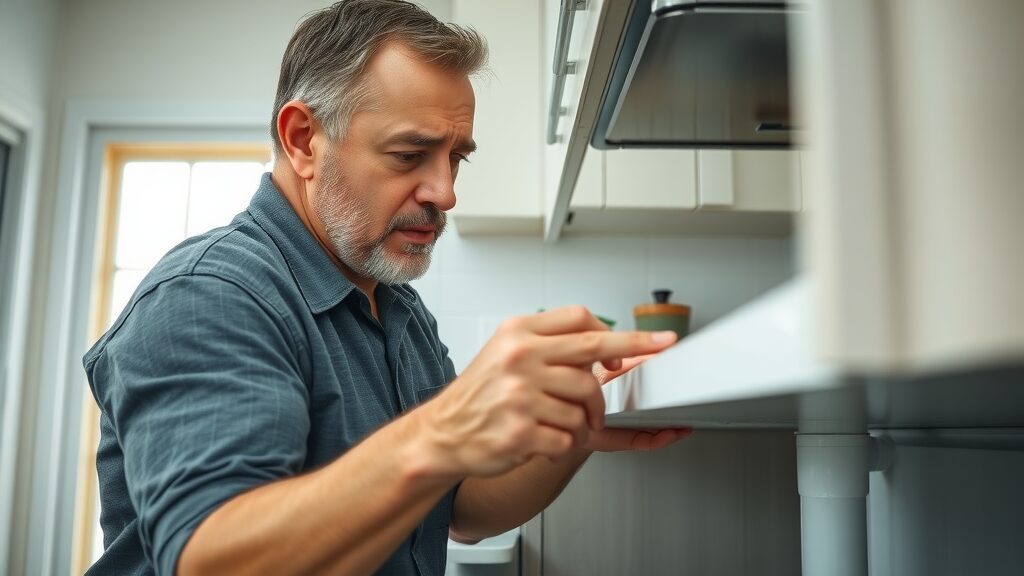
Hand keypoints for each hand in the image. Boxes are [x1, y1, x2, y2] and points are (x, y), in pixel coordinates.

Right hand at [420, 306, 676, 477]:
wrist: (442, 433)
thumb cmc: (479, 393)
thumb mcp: (506, 349)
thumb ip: (550, 342)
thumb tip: (601, 346)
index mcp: (518, 333)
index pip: (580, 320)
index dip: (618, 332)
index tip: (646, 339)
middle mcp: (520, 358)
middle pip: (594, 354)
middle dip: (634, 354)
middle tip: (658, 352)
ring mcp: (521, 395)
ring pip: (585, 404)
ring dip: (583, 420)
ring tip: (559, 421)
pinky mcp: (522, 431)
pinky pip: (568, 438)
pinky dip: (563, 443)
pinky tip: (542, 438)